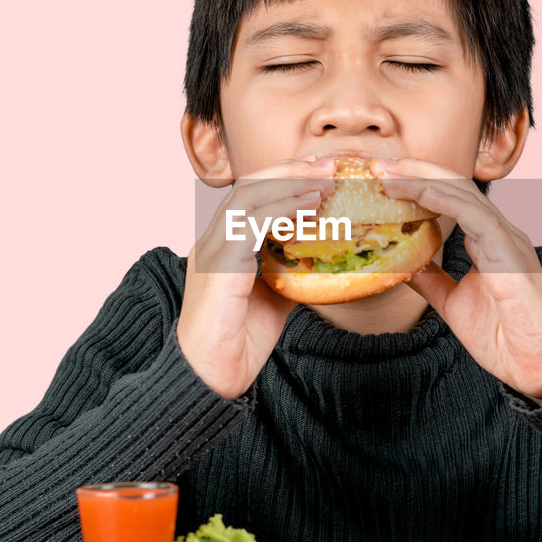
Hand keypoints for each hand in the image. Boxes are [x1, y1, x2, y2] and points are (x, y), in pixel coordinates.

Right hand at [177, 158, 336, 398]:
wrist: (210, 378)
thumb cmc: (238, 344)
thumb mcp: (273, 299)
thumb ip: (288, 273)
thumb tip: (320, 259)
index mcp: (223, 245)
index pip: (253, 196)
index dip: (287, 179)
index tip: (322, 170)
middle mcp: (213, 240)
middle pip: (250, 186)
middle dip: (292, 170)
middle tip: (331, 163)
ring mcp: (212, 250)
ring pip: (248, 197)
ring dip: (290, 182)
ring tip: (326, 178)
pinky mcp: (219, 265)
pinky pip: (250, 224)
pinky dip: (282, 208)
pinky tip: (310, 205)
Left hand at [371, 158, 541, 402]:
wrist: (535, 367)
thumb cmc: (504, 336)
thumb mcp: (453, 302)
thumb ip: (432, 279)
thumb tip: (402, 265)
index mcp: (488, 240)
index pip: (451, 198)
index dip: (417, 183)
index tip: (382, 179)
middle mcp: (499, 232)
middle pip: (455, 186)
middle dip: (415, 171)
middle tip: (378, 165)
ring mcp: (507, 240)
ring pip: (464, 195)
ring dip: (424, 181)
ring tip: (390, 175)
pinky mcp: (510, 254)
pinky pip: (478, 218)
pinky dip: (449, 202)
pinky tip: (423, 193)